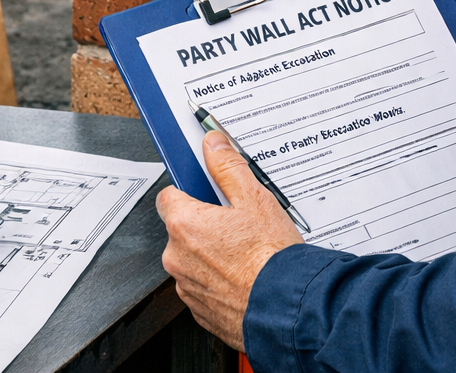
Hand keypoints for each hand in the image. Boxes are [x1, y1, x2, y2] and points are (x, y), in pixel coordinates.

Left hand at [156, 131, 304, 349]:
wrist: (286, 308)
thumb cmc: (271, 257)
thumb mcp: (254, 198)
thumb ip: (227, 167)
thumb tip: (213, 145)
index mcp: (185, 224)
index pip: (169, 195)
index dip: (189, 191)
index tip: (206, 191)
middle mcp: (177, 257)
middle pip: (182, 229)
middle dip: (204, 224)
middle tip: (236, 224)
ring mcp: (186, 286)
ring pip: (192, 260)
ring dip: (210, 255)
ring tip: (245, 252)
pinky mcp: (199, 310)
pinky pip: (203, 286)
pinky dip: (218, 281)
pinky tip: (244, 276)